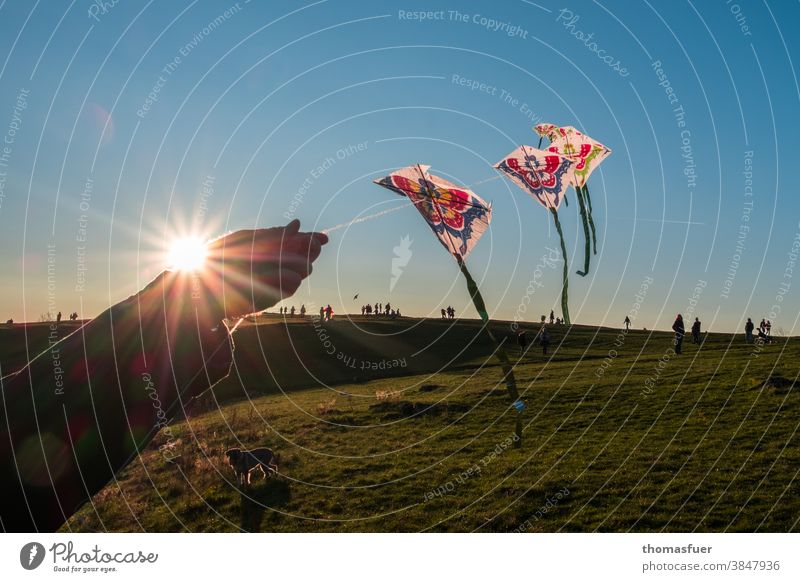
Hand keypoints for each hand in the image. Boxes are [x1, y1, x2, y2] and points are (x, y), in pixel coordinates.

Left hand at [204, 220, 327, 318]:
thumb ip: (273, 235)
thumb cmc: (217, 259)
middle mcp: (277, 265)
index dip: (312, 239)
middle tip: (310, 247)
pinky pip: (290, 286)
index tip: (323, 238)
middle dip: (310, 250)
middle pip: (306, 256)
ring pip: (302, 271)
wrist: (199, 285)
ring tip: (290, 257)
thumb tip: (298, 226)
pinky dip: (289, 278)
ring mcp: (276, 281)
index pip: (299, 242)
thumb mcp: (246, 240)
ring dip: (301, 263)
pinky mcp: (271, 296)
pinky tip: (285, 273)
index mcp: (272, 247)